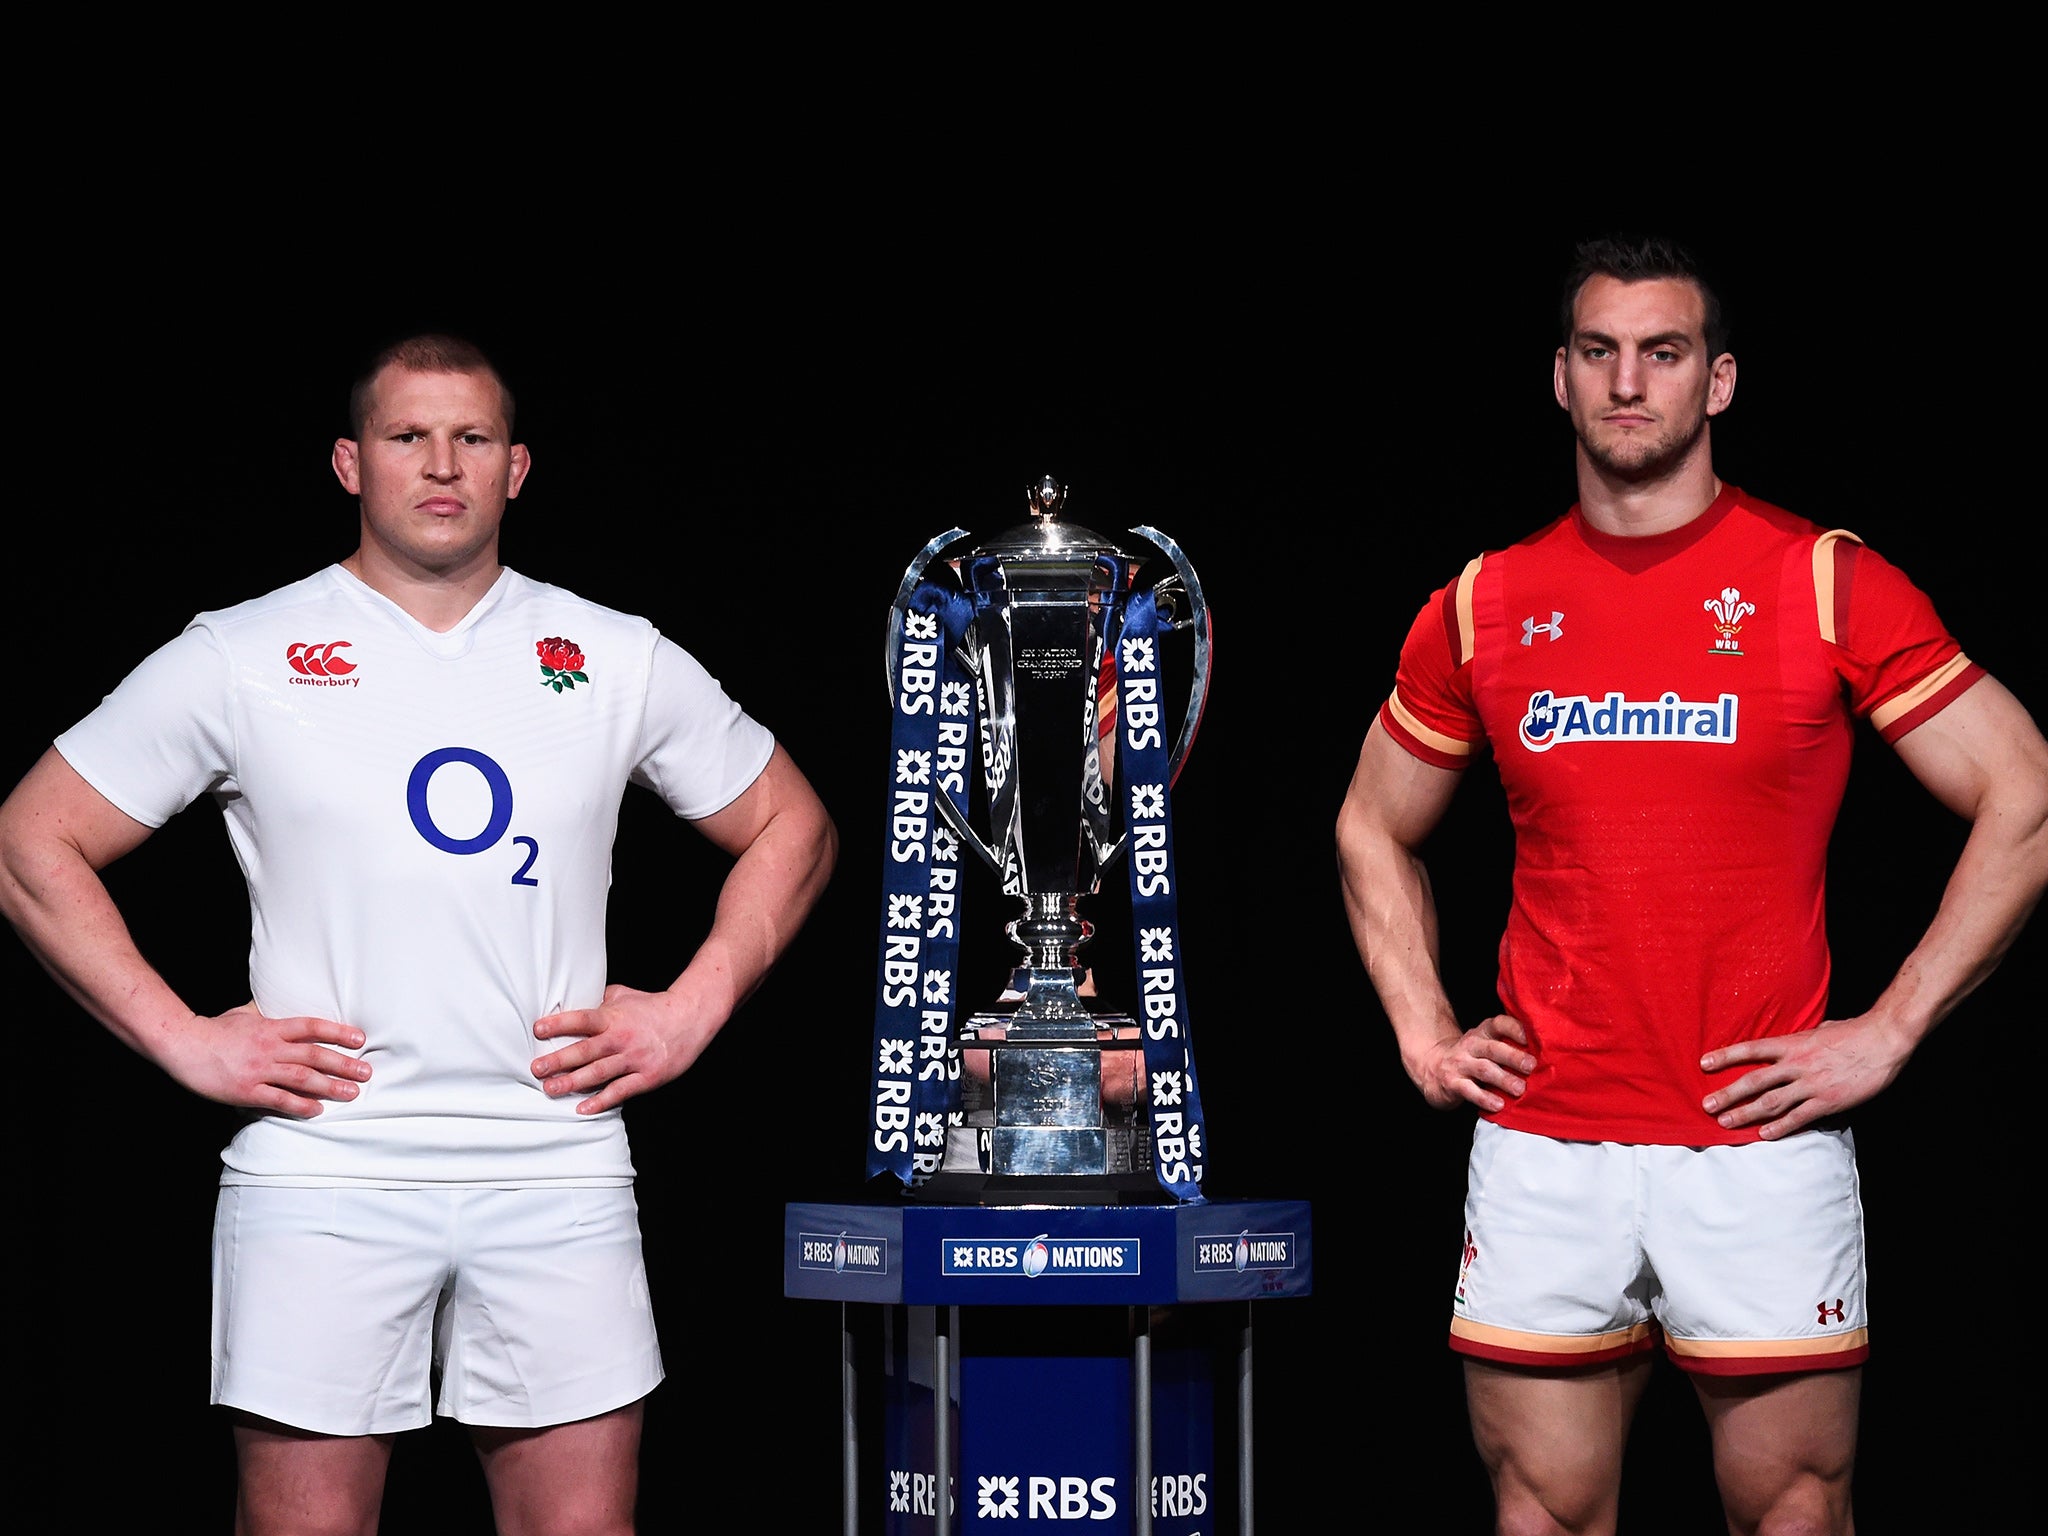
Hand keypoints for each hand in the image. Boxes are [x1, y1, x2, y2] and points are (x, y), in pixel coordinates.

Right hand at [168, 1003, 369, 1117]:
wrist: (182, 1045)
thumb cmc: (213, 1029)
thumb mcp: (244, 1014)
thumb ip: (266, 1015)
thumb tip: (278, 1008)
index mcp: (271, 1028)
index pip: (312, 1028)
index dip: (338, 1032)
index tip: (360, 1039)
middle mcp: (270, 1048)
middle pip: (314, 1055)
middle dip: (344, 1064)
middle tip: (366, 1072)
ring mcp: (259, 1070)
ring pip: (302, 1078)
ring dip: (330, 1086)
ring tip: (352, 1093)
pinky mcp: (246, 1090)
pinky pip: (279, 1100)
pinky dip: (300, 1105)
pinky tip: (317, 1110)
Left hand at [531, 983, 720, 1113]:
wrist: (691, 1017)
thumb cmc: (654, 1006)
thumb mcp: (625, 995)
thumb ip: (600, 1000)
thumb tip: (575, 999)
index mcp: (614, 1017)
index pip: (582, 1019)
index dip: (559, 1024)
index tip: (538, 1029)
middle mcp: (622, 1038)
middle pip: (585, 1050)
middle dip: (558, 1060)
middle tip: (537, 1069)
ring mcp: (635, 1058)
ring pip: (599, 1073)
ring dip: (572, 1082)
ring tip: (550, 1089)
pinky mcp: (647, 1076)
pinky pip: (621, 1091)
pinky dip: (601, 1101)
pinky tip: (583, 1108)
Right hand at [1416, 1013, 1535, 1112]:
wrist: (1432, 1066)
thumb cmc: (1471, 1058)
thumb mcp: (1485, 1045)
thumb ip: (1508, 1046)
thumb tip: (1546, 1055)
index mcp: (1483, 1033)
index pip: (1498, 1024)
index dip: (1514, 1028)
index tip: (1530, 1037)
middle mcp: (1471, 1045)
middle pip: (1493, 1048)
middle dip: (1513, 1056)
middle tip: (1531, 1066)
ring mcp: (1459, 1063)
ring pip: (1483, 1069)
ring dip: (1503, 1079)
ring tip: (1520, 1089)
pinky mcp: (1452, 1082)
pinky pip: (1469, 1090)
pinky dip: (1484, 1097)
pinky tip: (1498, 1104)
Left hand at [1700, 1016, 1910, 1139]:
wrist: (1884, 1041)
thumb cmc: (1852, 1032)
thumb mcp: (1818, 1030)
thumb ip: (1798, 1042)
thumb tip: (1786, 1046)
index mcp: (1792, 1044)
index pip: (1751, 1049)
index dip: (1726, 1056)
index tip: (1704, 1063)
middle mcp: (1797, 1064)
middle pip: (1754, 1081)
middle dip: (1728, 1094)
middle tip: (1706, 1104)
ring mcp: (1811, 1084)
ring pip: (1771, 1102)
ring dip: (1746, 1113)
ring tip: (1725, 1122)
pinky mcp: (1828, 1101)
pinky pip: (1799, 1117)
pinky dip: (1780, 1127)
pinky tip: (1764, 1135)